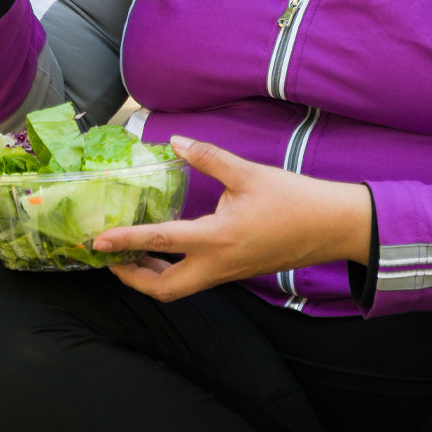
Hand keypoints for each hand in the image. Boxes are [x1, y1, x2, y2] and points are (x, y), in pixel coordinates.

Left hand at [92, 136, 374, 303]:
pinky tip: (170, 251)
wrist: (334, 226)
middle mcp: (218, 264)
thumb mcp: (248, 173)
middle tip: (112, 258)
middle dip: (133, 278)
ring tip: (134, 254)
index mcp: (216, 238)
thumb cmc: (294, 199)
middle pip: (164, 290)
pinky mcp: (237, 272)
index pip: (160, 242)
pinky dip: (175, 271)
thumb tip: (176, 141)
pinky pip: (197, 279)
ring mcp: (228, 273)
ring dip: (152, 277)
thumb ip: (208, 158)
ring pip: (180, 289)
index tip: (97, 242)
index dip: (125, 241)